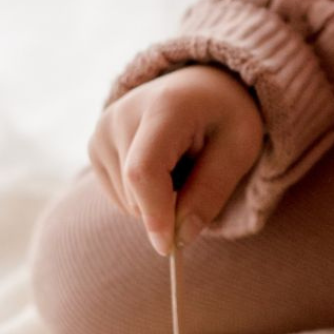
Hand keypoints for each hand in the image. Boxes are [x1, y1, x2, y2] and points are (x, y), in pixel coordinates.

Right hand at [88, 64, 263, 253]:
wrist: (199, 86)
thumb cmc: (226, 116)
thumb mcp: (238, 151)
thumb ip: (210, 194)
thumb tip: (179, 239)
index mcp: (165, 107)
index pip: (143, 172)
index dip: (155, 214)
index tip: (171, 247)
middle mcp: (122, 114)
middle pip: (135, 193)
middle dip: (169, 208)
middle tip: (200, 178)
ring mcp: (102, 129)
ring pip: (126, 201)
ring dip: (159, 201)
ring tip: (181, 164)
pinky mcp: (94, 145)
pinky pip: (119, 196)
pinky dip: (144, 195)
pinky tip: (162, 165)